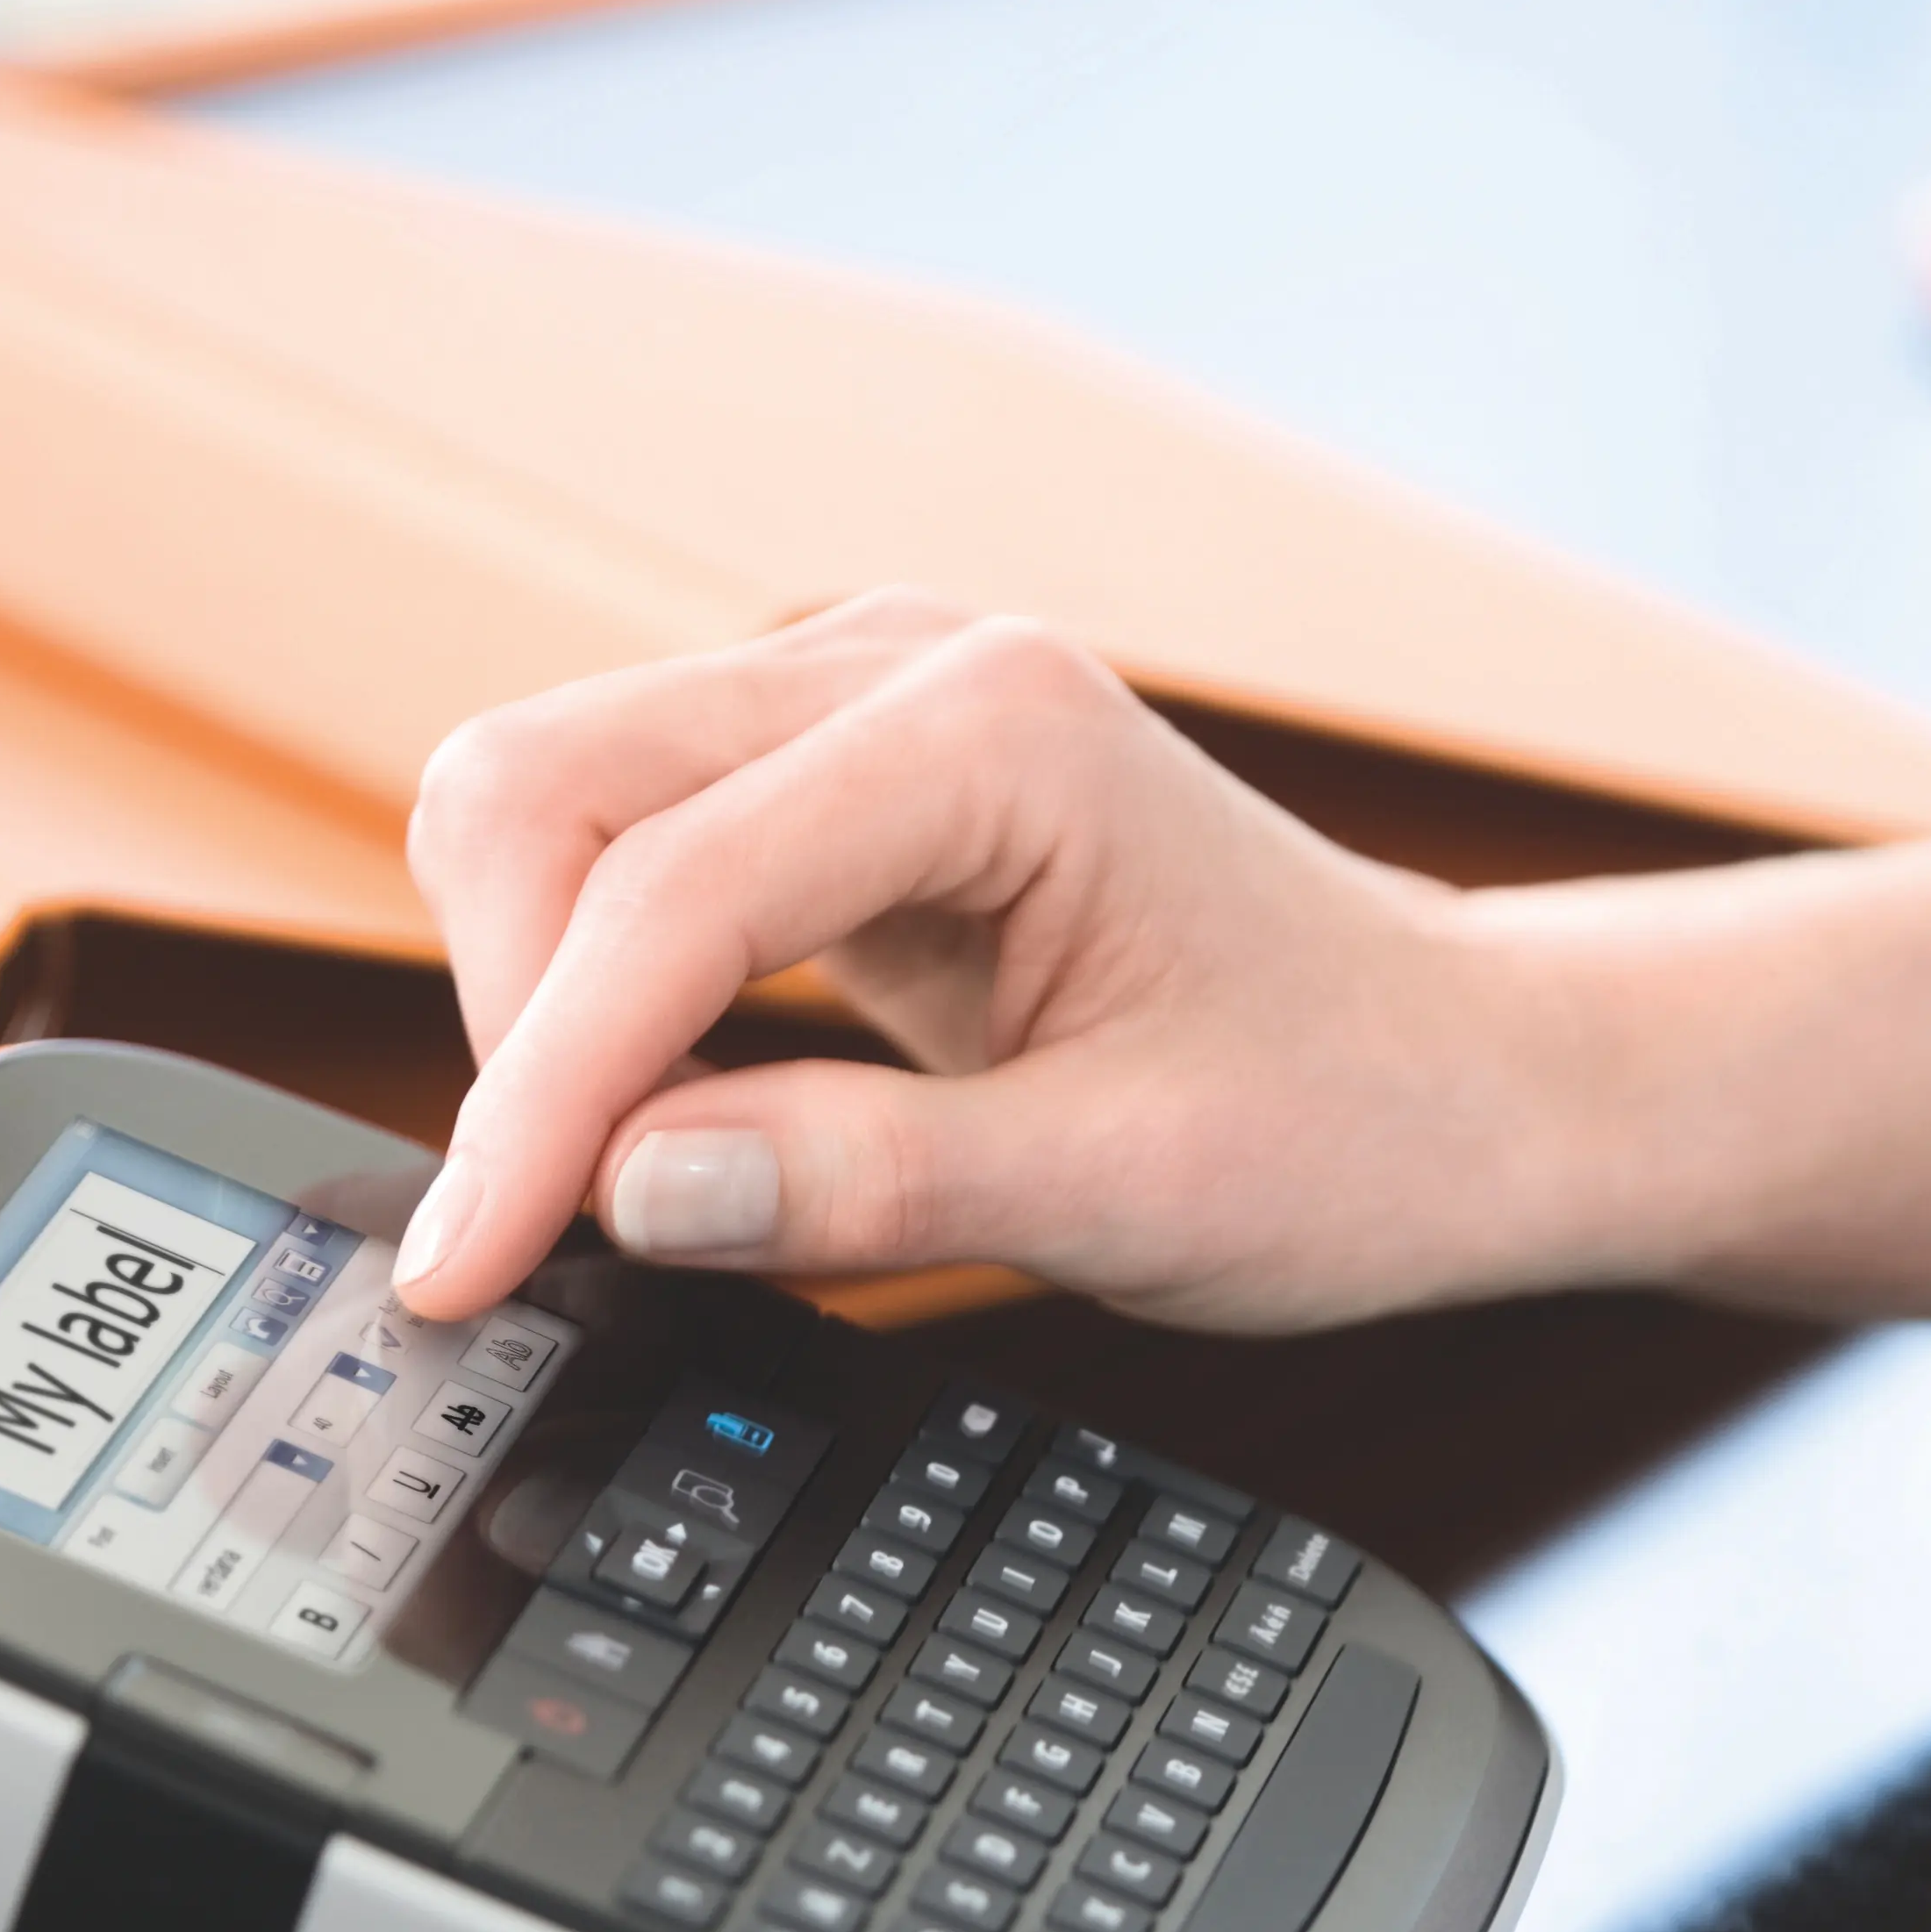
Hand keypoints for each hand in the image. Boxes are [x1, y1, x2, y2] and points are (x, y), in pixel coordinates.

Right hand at [383, 593, 1582, 1327]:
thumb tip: (627, 1193)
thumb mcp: (1130, 1194)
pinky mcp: (828, 781)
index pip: (666, 892)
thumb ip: (872, 1185)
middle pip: (542, 788)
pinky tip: (641, 1124)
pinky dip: (587, 989)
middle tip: (537, 1232)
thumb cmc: (1351, 1118)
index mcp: (993, 728)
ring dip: (531, 997)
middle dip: (508, 1016)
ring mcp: (851, 703)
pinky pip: (620, 850)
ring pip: (549, 804)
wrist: (1464, 1077)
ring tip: (599, 1188)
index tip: (465, 1267)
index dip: (536, 1093)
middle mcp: (900, 665)